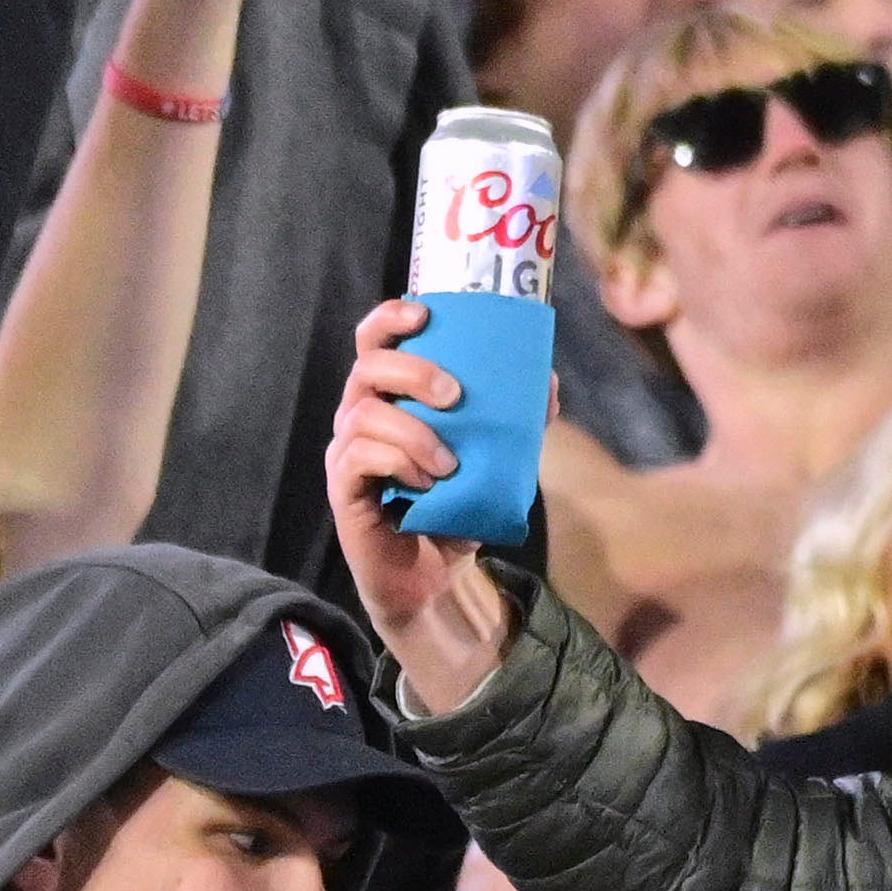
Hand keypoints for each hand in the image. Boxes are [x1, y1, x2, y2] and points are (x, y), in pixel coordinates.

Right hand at [326, 301, 522, 704]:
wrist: (437, 576)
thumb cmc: (457, 509)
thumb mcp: (494, 462)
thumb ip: (516, 422)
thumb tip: (548, 383)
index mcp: (390, 397)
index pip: (376, 341)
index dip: (391, 319)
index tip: (425, 313)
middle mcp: (361, 414)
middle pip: (369, 366)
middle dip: (412, 371)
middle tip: (453, 395)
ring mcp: (347, 449)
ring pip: (366, 414)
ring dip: (414, 432)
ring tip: (449, 463)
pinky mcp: (343, 486)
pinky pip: (360, 456)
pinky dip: (398, 462)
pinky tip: (425, 483)